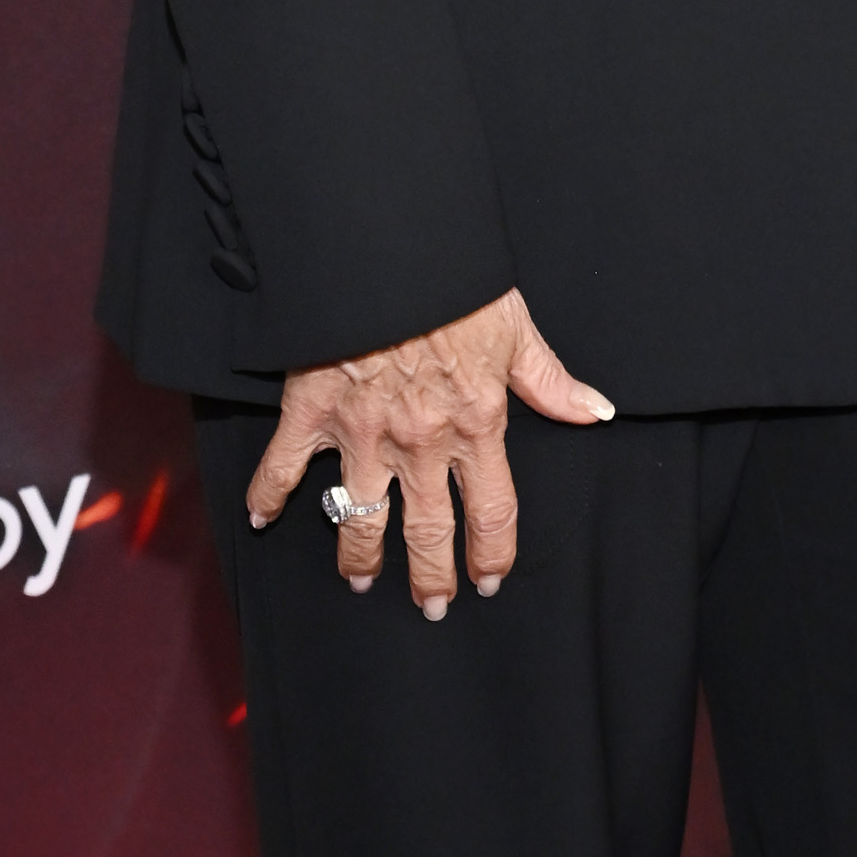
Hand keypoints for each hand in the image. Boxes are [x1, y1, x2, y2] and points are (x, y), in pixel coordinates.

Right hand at [245, 286, 611, 616]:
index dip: (492, 553)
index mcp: (475, 423)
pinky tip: (260, 520)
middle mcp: (420, 442)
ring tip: (360, 578)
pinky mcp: (313, 412)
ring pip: (359, 518)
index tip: (489, 580)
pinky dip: (267, 496)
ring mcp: (362, 432)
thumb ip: (550, 380)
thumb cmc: (458, 283)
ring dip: (358, 555)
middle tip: (431, 607)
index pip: (491, 510)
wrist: (391, 249)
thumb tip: (596, 411)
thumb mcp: (516, 328)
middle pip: (427, 532)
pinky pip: (284, 467)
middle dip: (431, 577)